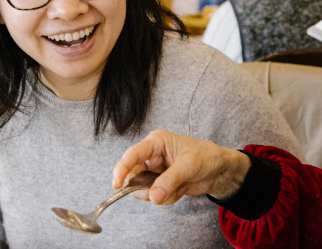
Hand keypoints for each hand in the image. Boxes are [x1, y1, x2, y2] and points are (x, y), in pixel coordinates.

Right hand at [111, 129, 251, 205]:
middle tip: (156, 194)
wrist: (222, 171)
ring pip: (143, 188)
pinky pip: (155, 196)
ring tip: (178, 189)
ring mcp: (155, 171)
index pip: (132, 155)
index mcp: (155, 143)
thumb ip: (169, 181)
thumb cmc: (207, 157)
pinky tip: (180, 191)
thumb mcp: (189, 166)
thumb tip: (153, 196)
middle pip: (134, 174)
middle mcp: (151, 156)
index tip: (117, 184)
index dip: (122, 168)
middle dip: (144, 187)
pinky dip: (167, 198)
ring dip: (160, 194)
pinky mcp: (161, 183)